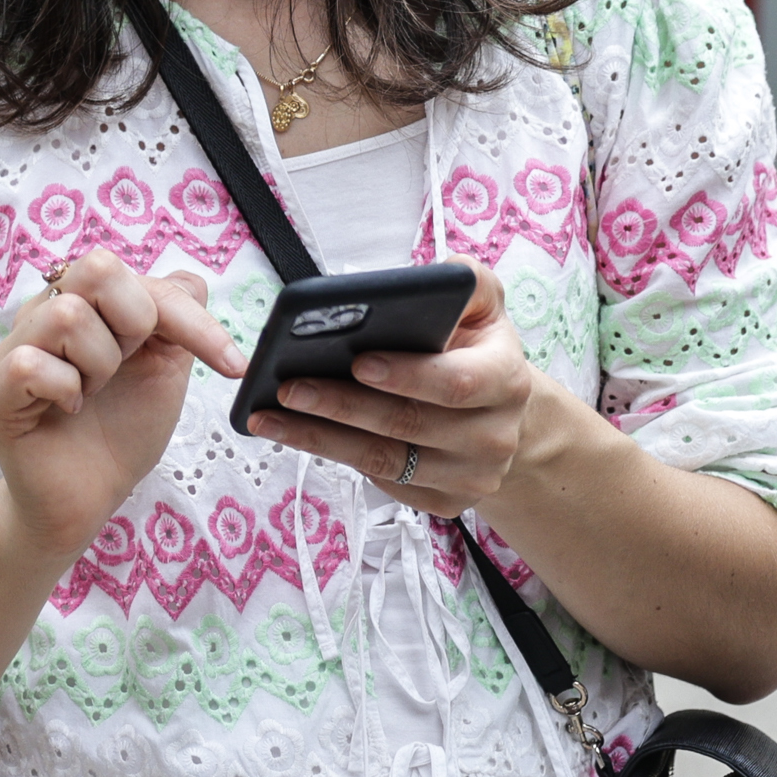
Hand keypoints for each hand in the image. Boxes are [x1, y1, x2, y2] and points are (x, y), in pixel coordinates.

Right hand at [0, 253, 245, 560]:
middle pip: (98, 267)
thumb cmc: (121, 430)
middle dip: (134, 324)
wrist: (87, 497)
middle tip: (126, 365)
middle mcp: (47, 311)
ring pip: (68, 315)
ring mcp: (16, 346)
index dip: (190, 317)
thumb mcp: (166, 368)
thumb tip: (192, 278)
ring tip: (93, 391)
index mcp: (88, 300)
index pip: (141, 272)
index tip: (231, 366)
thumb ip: (179, 319)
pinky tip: (69, 410)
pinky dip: (66, 391)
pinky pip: (31, 363)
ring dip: (99, 364)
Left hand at [243, 258, 538, 516]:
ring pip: (385, 461)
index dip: (405, 375)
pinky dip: (336, 458)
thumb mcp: (485, 306)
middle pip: (407, 425)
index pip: (456, 383)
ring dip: (321, 439)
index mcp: (506, 380)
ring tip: (270, 416)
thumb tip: (441, 274)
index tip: (357, 360)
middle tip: (288, 386)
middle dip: (341, 405)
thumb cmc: (478, 350)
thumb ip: (467, 282)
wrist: (506, 416)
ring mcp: (470, 476)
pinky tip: (297, 435)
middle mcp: (494, 436)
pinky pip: (382, 482)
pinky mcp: (444, 502)